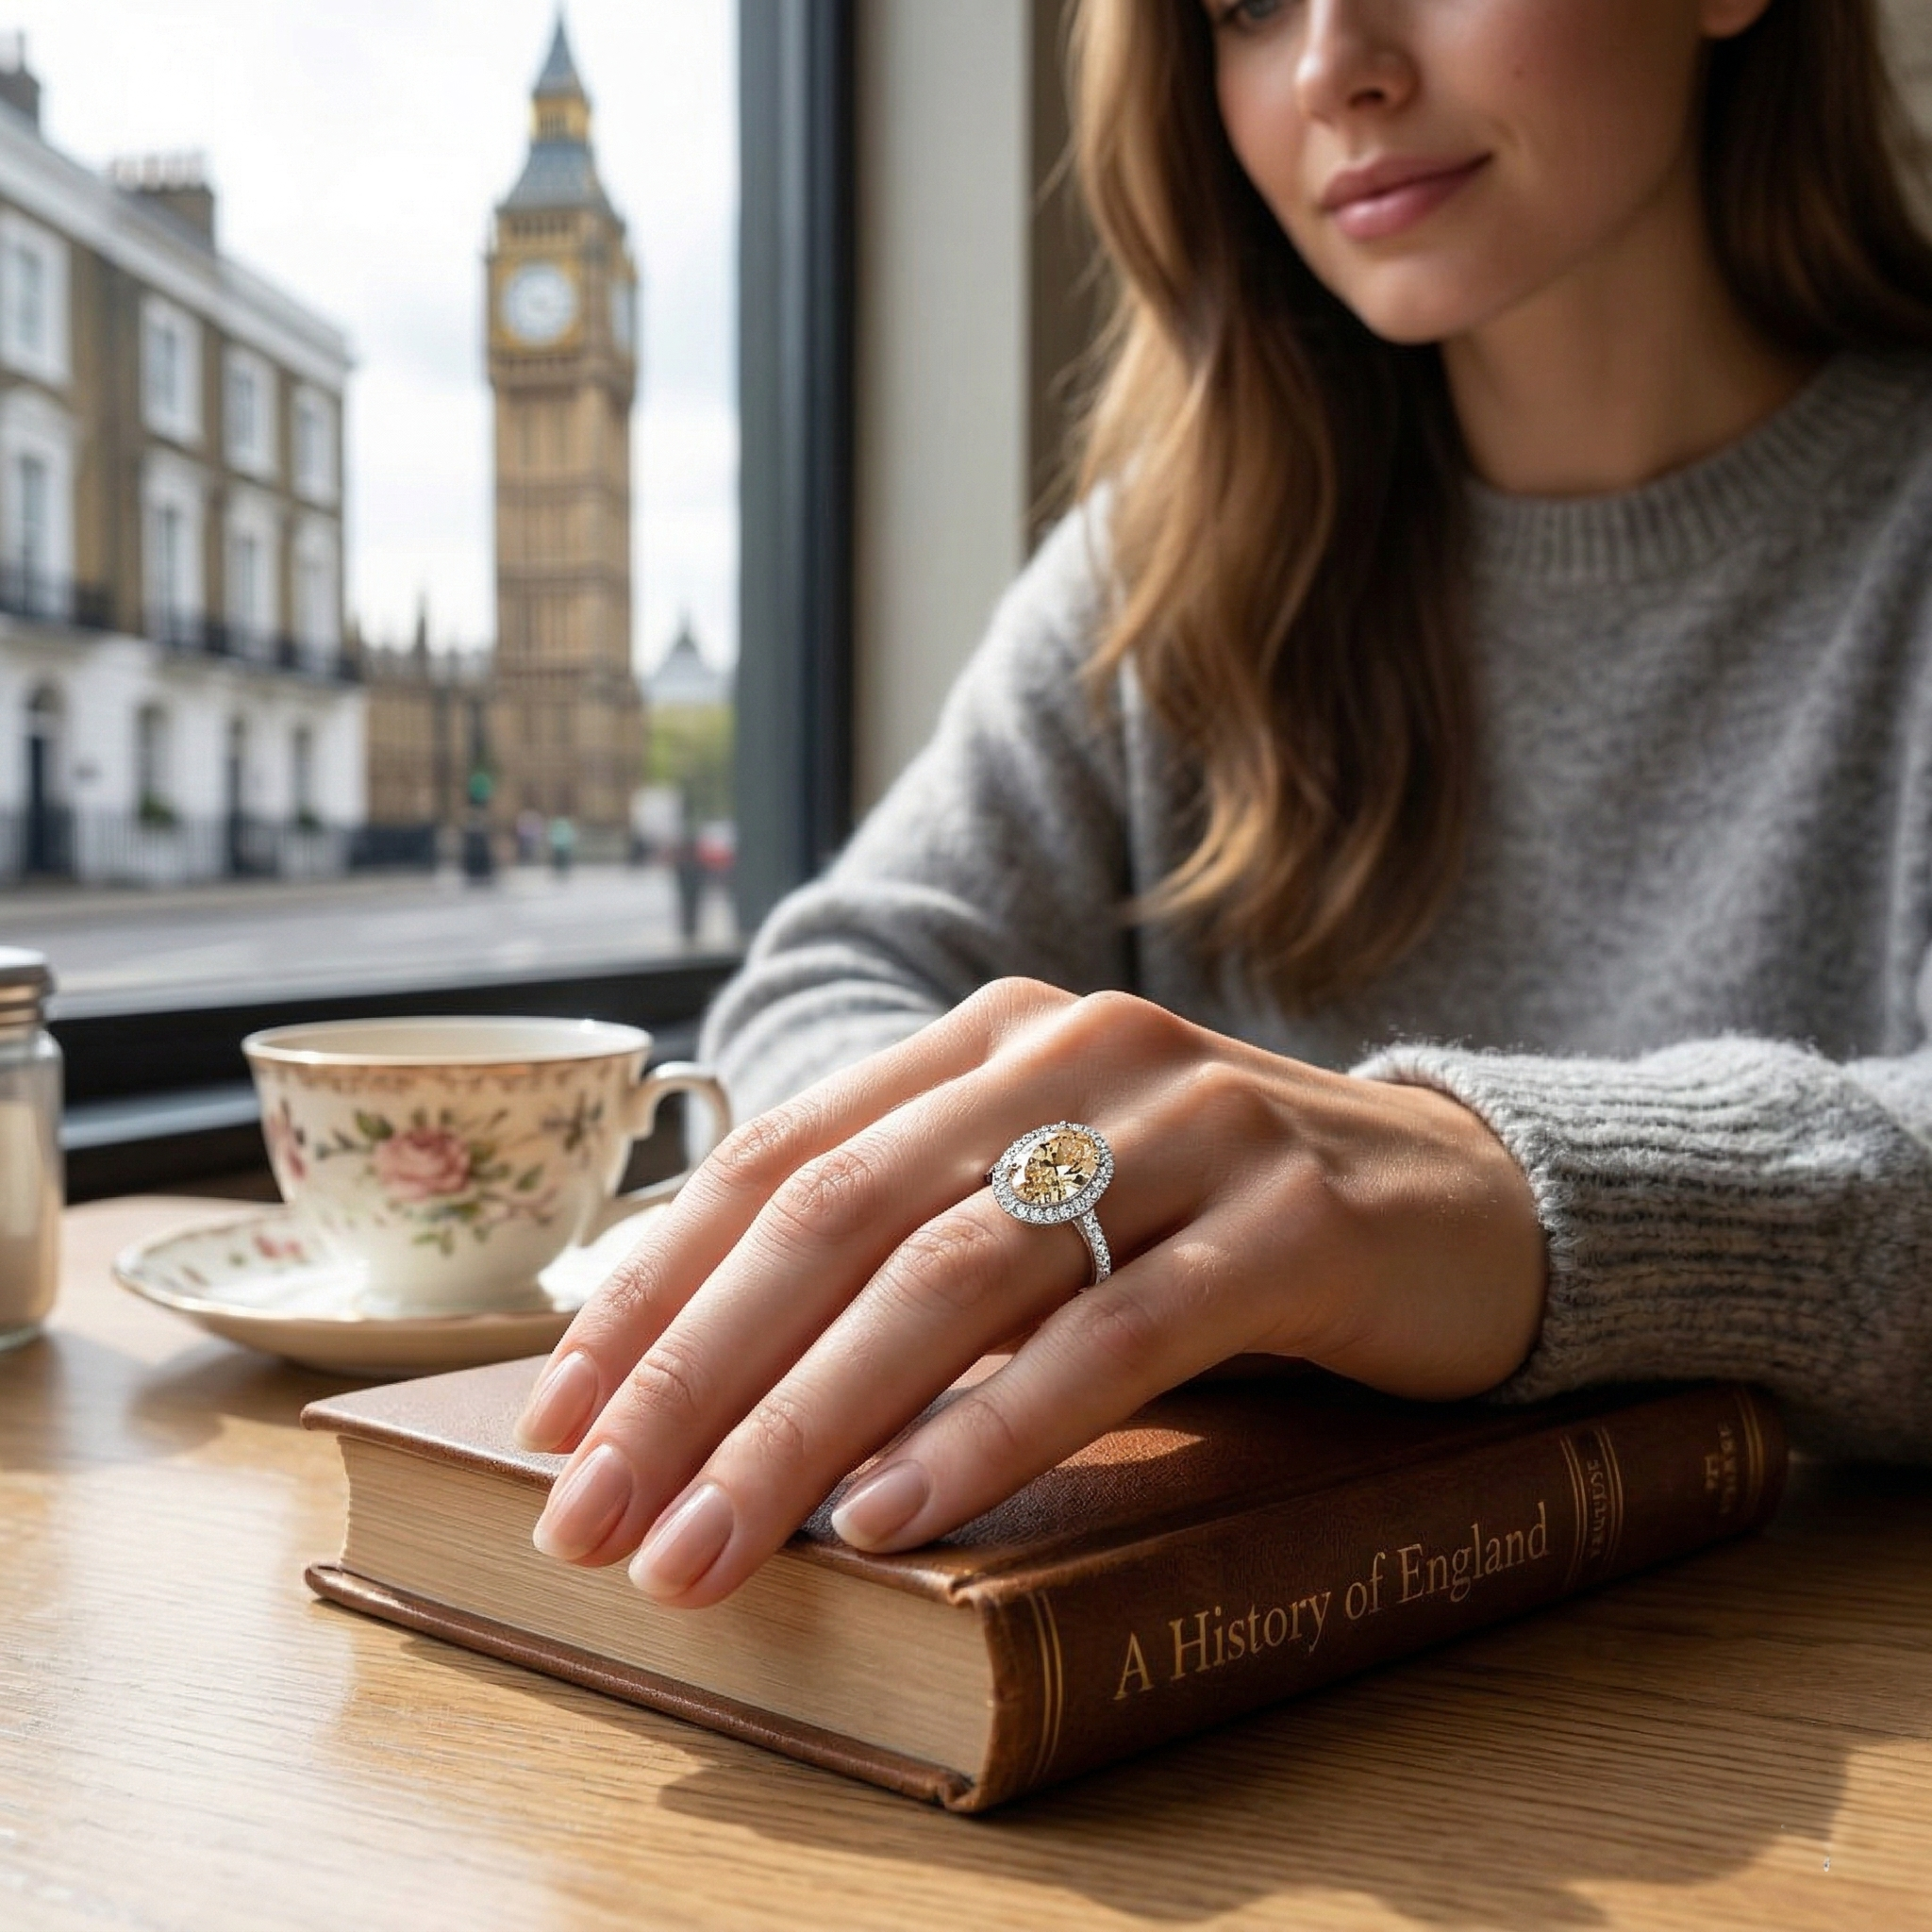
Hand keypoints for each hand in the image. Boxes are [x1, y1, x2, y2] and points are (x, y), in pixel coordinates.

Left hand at [515, 980, 1546, 1606]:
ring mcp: (1186, 1126)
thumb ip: (900, 1240)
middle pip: (840, 1217)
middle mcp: (1071, 1054)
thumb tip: (693, 1367)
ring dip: (810, 1426)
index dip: (654, 1290)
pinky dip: (990, 1428)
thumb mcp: (1041, 1199)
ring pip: (955, 1276)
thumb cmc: (1206, 1219)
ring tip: (713, 1549)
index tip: (556, 1422)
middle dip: (697, 1380)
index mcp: (987, 1039)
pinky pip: (1111, 1334)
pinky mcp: (1288, 1219)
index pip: (779, 1159)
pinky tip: (896, 1515)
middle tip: (599, 1521)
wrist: (1458, 1197)